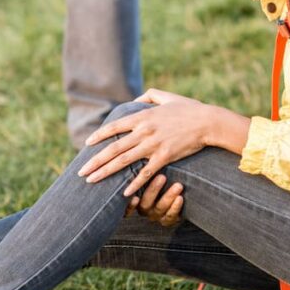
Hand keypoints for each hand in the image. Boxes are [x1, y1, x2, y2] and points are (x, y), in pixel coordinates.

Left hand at [78, 89, 214, 196]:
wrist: (208, 121)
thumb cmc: (189, 109)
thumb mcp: (167, 97)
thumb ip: (149, 96)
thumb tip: (137, 99)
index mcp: (142, 116)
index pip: (113, 127)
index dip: (98, 136)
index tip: (87, 144)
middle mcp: (143, 131)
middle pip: (113, 148)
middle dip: (95, 161)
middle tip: (81, 172)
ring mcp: (153, 145)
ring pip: (123, 161)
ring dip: (105, 172)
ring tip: (92, 181)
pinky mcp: (164, 157)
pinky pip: (145, 173)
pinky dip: (134, 184)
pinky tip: (124, 193)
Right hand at [125, 173, 183, 225]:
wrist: (177, 189)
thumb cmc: (158, 178)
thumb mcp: (148, 175)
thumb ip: (142, 171)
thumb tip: (132, 157)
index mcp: (135, 200)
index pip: (128, 206)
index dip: (129, 205)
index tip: (134, 197)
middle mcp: (144, 209)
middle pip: (145, 204)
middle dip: (154, 190)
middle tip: (162, 177)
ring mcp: (156, 215)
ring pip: (159, 208)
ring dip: (168, 196)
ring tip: (178, 185)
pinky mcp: (168, 219)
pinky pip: (170, 216)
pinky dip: (175, 207)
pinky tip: (180, 198)